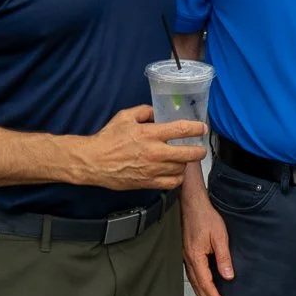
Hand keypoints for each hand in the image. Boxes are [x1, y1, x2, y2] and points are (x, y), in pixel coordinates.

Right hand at [73, 105, 206, 191]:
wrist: (94, 162)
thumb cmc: (107, 139)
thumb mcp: (124, 117)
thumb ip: (144, 111)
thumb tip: (157, 112)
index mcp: (150, 133)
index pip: (181, 129)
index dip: (196, 128)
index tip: (202, 128)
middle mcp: (155, 152)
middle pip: (188, 153)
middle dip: (199, 151)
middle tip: (200, 149)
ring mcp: (153, 169)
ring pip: (181, 169)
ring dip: (185, 164)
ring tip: (182, 159)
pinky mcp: (148, 182)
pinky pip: (172, 183)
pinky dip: (177, 178)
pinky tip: (174, 173)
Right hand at [180, 181, 234, 295]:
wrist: (190, 204)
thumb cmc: (205, 217)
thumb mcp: (220, 236)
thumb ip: (223, 257)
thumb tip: (229, 277)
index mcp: (196, 257)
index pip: (206, 283)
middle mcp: (188, 260)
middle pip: (198, 287)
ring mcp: (185, 257)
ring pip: (194, 282)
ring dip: (202, 295)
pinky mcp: (186, 253)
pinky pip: (192, 275)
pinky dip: (198, 285)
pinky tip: (202, 288)